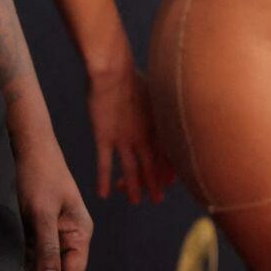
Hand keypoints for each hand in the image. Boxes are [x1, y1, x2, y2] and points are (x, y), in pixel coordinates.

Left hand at [15, 136, 92, 270]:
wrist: (25, 142)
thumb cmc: (39, 172)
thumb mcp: (43, 210)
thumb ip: (47, 246)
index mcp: (80, 232)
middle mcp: (68, 235)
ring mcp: (51, 232)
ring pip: (42, 267)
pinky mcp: (34, 227)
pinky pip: (29, 254)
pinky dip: (20, 268)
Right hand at [86, 64, 175, 203]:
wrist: (113, 69)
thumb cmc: (132, 76)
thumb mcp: (152, 93)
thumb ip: (158, 108)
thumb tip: (168, 111)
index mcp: (156, 126)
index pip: (166, 156)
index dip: (167, 169)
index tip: (168, 180)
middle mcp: (143, 136)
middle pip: (150, 166)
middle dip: (154, 184)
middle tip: (157, 198)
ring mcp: (123, 138)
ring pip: (130, 169)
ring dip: (133, 187)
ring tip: (135, 201)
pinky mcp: (104, 137)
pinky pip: (105, 163)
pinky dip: (104, 179)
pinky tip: (103, 194)